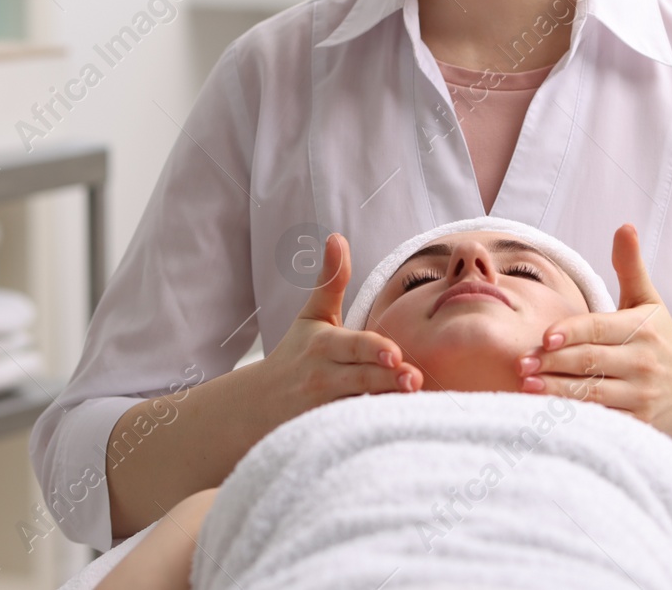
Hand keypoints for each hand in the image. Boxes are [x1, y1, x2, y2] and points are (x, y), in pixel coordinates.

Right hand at [253, 232, 423, 428]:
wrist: (256, 406)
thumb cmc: (296, 354)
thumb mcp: (312, 317)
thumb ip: (330, 281)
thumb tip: (337, 237)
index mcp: (325, 346)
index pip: (353, 347)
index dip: (374, 351)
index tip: (395, 355)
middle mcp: (325, 378)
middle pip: (361, 380)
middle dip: (387, 381)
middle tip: (415, 380)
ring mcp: (326, 410)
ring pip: (359, 410)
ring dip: (385, 410)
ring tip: (414, 406)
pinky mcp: (328, 435)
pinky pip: (353, 433)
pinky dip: (372, 432)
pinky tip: (398, 432)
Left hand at [516, 223, 671, 439]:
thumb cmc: (662, 339)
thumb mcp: (649, 302)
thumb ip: (630, 267)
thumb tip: (624, 226)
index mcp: (642, 329)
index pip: (601, 329)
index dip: (572, 332)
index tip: (544, 336)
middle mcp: (643, 362)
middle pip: (591, 362)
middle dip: (553, 363)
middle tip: (520, 363)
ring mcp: (641, 396)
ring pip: (593, 394)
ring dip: (557, 392)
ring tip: (526, 387)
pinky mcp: (638, 424)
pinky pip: (601, 419)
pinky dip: (575, 417)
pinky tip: (547, 412)